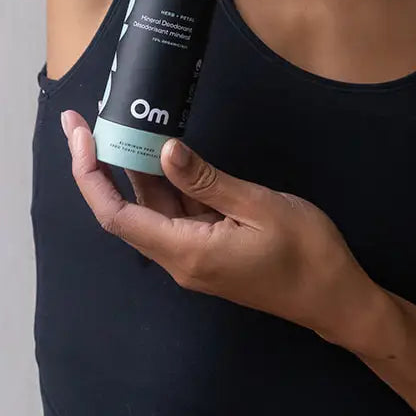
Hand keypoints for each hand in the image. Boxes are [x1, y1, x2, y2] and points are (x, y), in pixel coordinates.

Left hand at [61, 110, 378, 344]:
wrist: (335, 295)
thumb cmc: (304, 251)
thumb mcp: (258, 206)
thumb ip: (207, 180)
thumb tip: (164, 151)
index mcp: (186, 251)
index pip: (116, 215)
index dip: (91, 175)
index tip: (79, 136)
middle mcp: (181, 257)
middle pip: (127, 210)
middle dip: (104, 165)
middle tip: (89, 120)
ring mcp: (196, 255)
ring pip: (153, 209)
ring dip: (135, 170)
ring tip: (125, 125)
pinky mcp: (211, 249)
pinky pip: (177, 213)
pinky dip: (165, 181)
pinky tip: (164, 153)